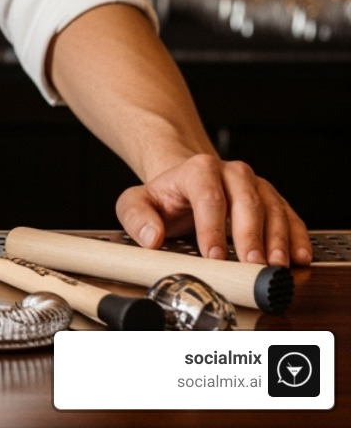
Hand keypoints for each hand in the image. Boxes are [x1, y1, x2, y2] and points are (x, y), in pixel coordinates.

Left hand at [115, 153, 310, 266]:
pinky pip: (290, 215)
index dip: (212, 228)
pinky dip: (297, 236)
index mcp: (198, 170)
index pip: (208, 198)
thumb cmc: (164, 198)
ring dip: (277, 239)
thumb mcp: (137, 203)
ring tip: (275, 265)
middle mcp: (232, 173)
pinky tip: (298, 256)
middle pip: (246, 203)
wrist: (186, 187)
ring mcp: (256, 185)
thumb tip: (151, 237)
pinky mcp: (273, 199)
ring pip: (272, 209)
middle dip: (250, 237)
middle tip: (252, 265)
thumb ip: (137, 218)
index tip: (212, 255)